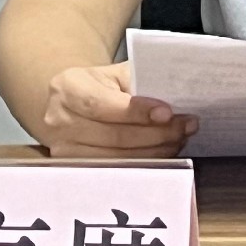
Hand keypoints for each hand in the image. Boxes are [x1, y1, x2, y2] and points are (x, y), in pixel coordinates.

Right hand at [39, 61, 196, 158]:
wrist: (71, 107)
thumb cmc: (100, 87)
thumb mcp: (114, 74)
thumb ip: (140, 81)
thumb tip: (176, 96)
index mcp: (68, 88)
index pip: (103, 104)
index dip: (137, 111)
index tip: (168, 113)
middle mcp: (59, 120)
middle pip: (113, 135)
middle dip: (156, 133)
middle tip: (186, 126)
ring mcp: (64, 149)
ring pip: (118, 157)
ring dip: (155, 150)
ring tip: (179, 138)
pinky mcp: (74, 169)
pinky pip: (116, 171)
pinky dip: (144, 162)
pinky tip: (162, 152)